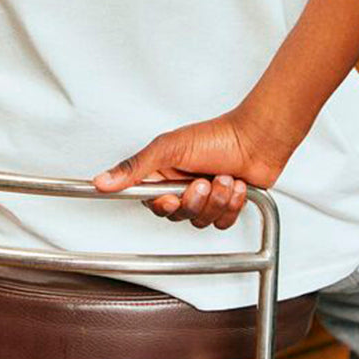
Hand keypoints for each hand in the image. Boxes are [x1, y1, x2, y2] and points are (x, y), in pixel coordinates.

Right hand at [91, 108, 287, 230]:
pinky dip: (232, 205)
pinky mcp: (226, 205)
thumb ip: (135, 167)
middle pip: (178, 215)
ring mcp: (205, 196)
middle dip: (195, 200)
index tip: (173, 196)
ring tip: (224, 178)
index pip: (152, 202)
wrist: (256, 140)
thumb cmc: (216, 136)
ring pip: (201, 220)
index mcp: (165, 173)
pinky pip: (222, 222)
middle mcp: (183, 186)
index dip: (164, 204)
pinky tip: (236, 185)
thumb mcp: (168, 148)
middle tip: (203, 180)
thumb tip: (102, 181)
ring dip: (217, 199)